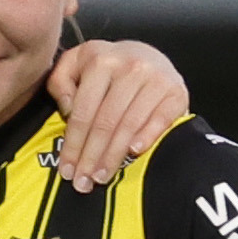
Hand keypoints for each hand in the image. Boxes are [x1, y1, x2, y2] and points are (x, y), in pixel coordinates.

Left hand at [40, 40, 188, 190]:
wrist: (150, 57)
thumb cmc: (110, 69)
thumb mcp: (77, 63)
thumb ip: (61, 81)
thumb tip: (67, 108)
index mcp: (100, 59)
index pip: (82, 111)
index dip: (73, 144)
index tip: (66, 169)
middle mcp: (129, 66)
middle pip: (105, 121)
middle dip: (91, 156)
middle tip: (83, 181)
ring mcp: (156, 78)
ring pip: (129, 124)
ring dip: (114, 155)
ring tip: (102, 176)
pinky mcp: (176, 91)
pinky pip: (161, 119)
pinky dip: (147, 136)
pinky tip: (134, 152)